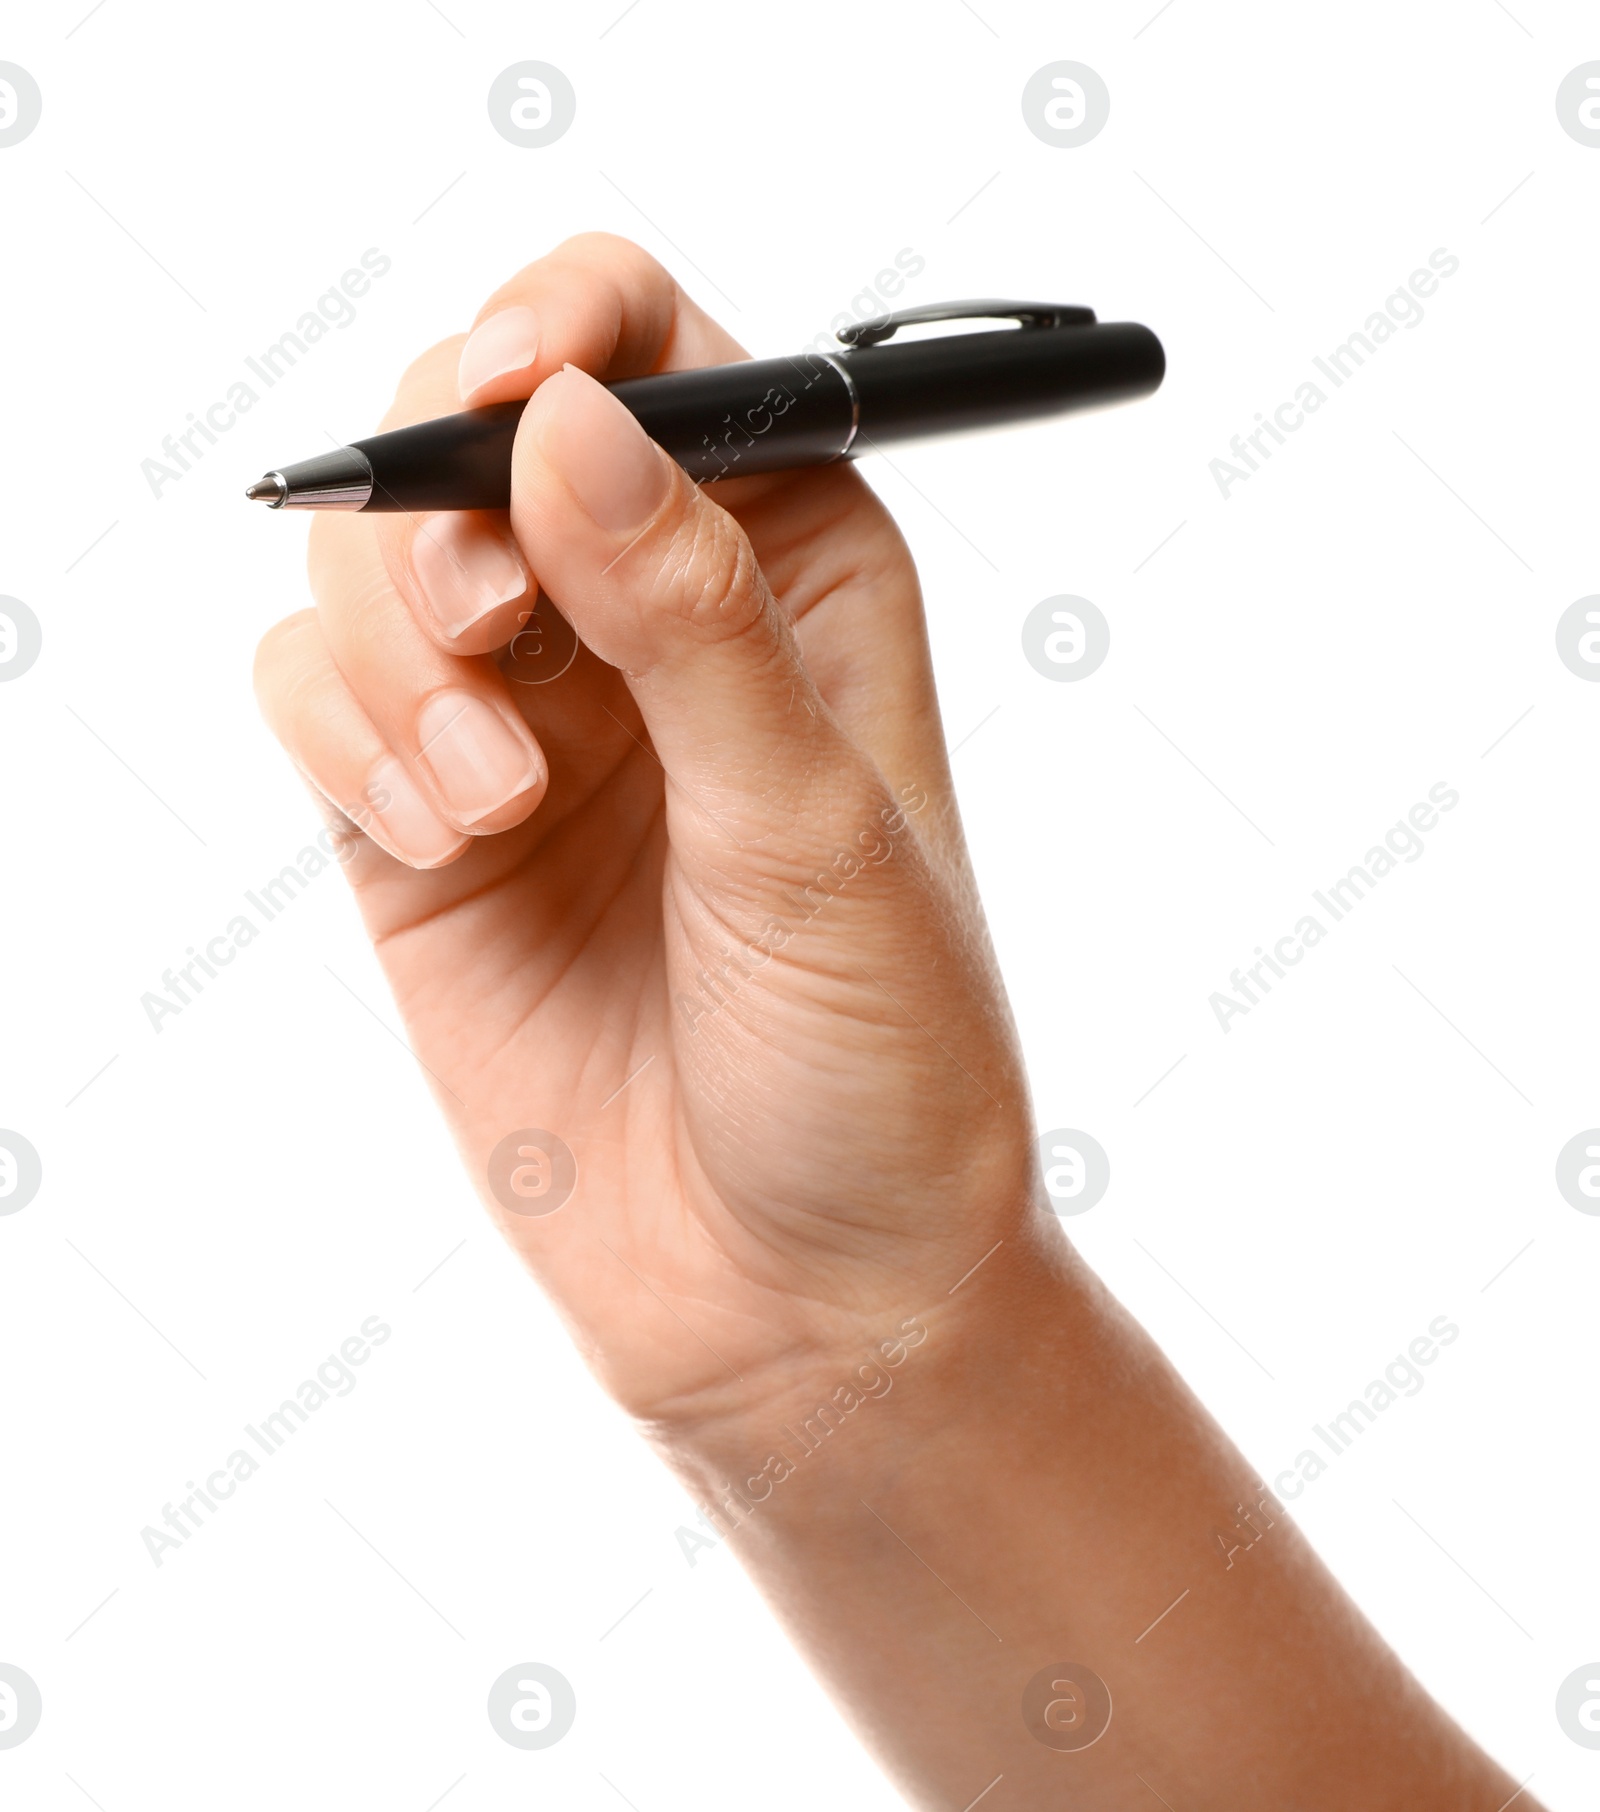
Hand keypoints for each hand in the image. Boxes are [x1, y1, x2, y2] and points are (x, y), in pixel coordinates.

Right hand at [254, 233, 1038, 1428]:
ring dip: (395, 649)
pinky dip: (346, 735)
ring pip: (374, 565)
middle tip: (489, 629)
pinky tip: (446, 831)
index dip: (563, 327)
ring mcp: (527, 722)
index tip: (508, 388)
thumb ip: (690, 617)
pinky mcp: (425, 827)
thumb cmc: (876, 1063)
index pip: (654, 351)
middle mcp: (649, 623)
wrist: (805, 1293)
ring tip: (491, 798)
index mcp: (790, 572)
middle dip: (445, 503)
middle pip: (473, 431)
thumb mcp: (814, 827)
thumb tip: (570, 418)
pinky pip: (316, 698)